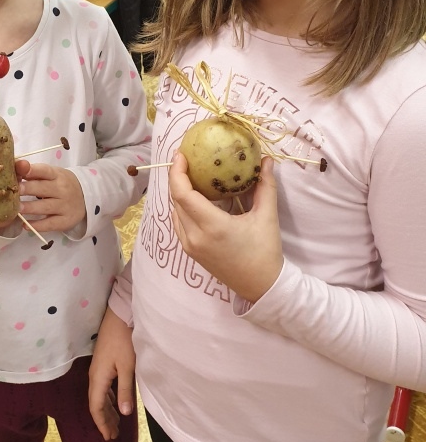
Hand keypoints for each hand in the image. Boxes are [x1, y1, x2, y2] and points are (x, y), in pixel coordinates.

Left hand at [18, 164, 85, 234]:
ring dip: (30, 208)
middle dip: (28, 189)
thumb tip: (15, 167)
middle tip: (14, 191)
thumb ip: (33, 173)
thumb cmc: (60, 184)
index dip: (32, 170)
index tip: (20, 169)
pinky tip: (25, 225)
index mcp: (56, 175)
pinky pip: (50, 224)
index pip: (44, 170)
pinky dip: (37, 226)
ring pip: (45, 207)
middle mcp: (62, 189)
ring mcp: (65, 206)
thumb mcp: (51, 175)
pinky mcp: (65, 221)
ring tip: (17, 209)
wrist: (85, 198)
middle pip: (43, 188)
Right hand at [88, 306, 135, 440]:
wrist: (119, 317)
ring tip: (116, 423)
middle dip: (105, 419)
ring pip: (99, 395)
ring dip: (107, 410)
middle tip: (113, 435)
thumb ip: (125, 391)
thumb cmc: (124, 341)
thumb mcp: (128, 367)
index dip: (102, 423)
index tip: (109, 437)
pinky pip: (102, 388)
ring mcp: (98, 369)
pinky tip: (115, 402)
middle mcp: (95, 376)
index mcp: (98, 378)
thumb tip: (124, 413)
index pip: (96, 407)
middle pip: (96, 403)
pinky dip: (108, 399)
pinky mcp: (103, 364)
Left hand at [169, 153, 282, 303]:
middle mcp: (195, 236)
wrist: (261, 286)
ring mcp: (190, 246)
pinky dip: (181, 208)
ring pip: (174, 212)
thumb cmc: (265, 251)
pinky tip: (194, 199)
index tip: (180, 155)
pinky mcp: (190, 252)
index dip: (177, 172)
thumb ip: (265, 186)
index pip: (183, 194)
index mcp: (212, 226)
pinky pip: (178, 223)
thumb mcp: (267, 217)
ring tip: (189, 176)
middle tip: (186, 160)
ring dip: (178, 193)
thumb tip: (265, 160)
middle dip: (177, 178)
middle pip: (176, 200)